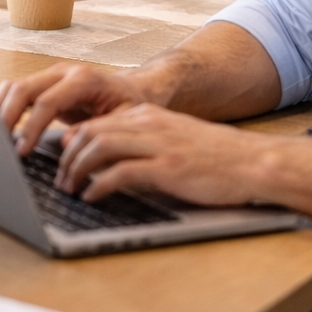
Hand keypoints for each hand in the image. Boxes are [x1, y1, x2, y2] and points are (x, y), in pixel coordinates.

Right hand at [0, 63, 152, 155]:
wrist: (130, 91)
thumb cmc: (127, 107)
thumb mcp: (122, 122)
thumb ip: (96, 130)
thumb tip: (68, 142)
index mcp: (84, 79)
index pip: (47, 101)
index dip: (31, 127)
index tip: (21, 151)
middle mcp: (63, 72)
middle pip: (23, 88)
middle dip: (7, 117)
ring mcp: (50, 75)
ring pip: (14, 86)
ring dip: (0, 109)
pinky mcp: (43, 83)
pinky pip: (16, 89)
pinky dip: (3, 105)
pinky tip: (0, 125)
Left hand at [56, 103, 259, 205]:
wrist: (253, 162)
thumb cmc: (215, 156)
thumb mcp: (174, 137)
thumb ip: (144, 141)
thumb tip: (111, 156)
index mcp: (149, 115)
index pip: (96, 121)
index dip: (73, 141)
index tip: (61, 158)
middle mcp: (149, 124)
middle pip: (91, 132)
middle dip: (68, 157)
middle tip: (59, 178)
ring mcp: (158, 145)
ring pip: (100, 147)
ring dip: (77, 169)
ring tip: (69, 188)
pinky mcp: (168, 168)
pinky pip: (122, 173)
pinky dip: (100, 184)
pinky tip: (92, 196)